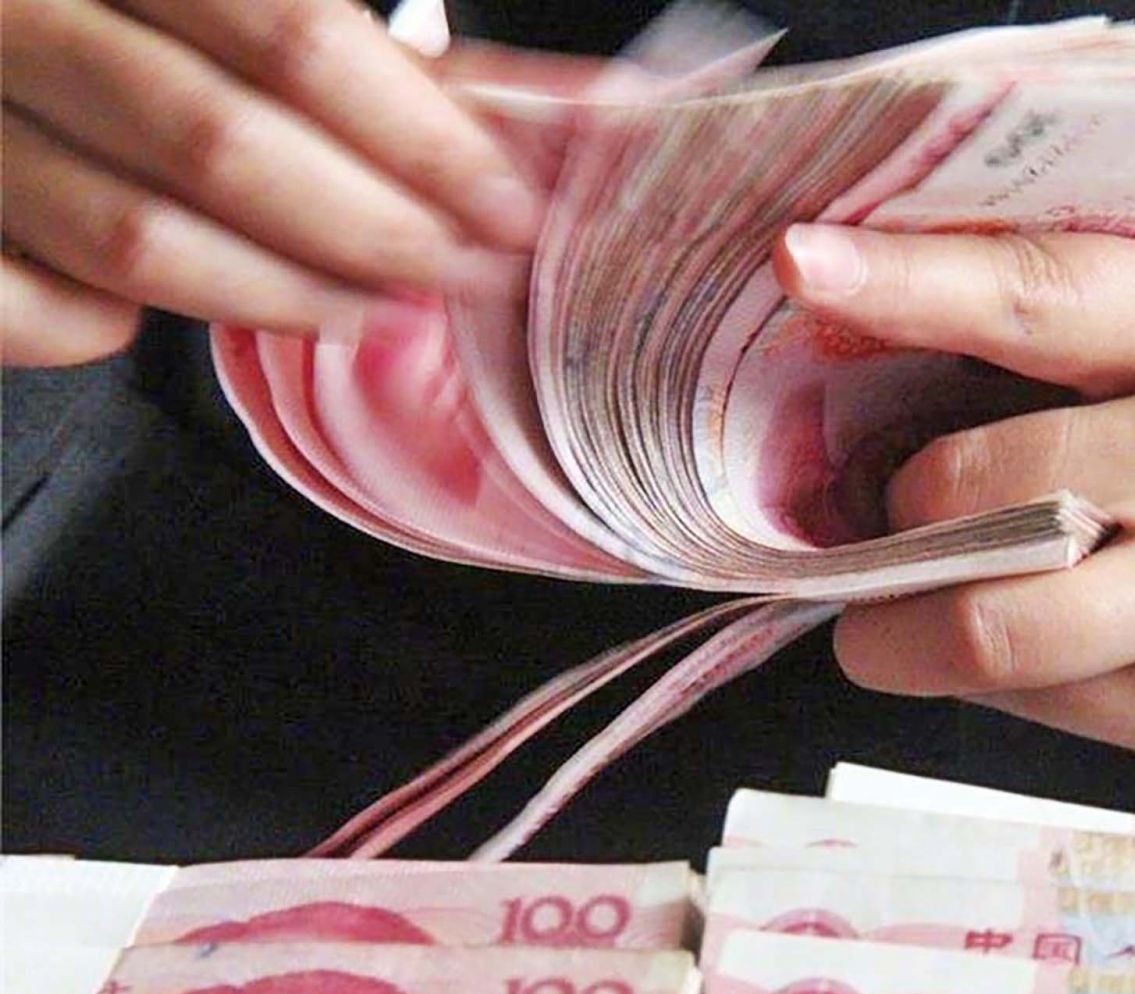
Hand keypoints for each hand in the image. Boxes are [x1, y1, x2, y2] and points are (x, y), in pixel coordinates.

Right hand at [0, 0, 547, 365]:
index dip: (421, 136)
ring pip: (134, 241)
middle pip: (221, 144)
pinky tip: (169, 318)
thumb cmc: (144, 12)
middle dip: (372, 229)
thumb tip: (586, 110)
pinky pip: (31, 307)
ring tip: (373, 310)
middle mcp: (21, 17)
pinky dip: (106, 328)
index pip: (294, 37)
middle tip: (461, 273)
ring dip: (280, 295)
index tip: (507, 206)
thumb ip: (389, 56)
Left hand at [777, 224, 1134, 801]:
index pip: (1042, 297)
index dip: (908, 285)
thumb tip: (881, 392)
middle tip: (886, 519)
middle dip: (896, 513)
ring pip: (990, 624)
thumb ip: (1084, 362)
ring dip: (897, 632)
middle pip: (978, 483)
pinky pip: (1037, 700)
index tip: (802, 269)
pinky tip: (1011, 658)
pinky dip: (982, 682)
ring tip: (884, 626)